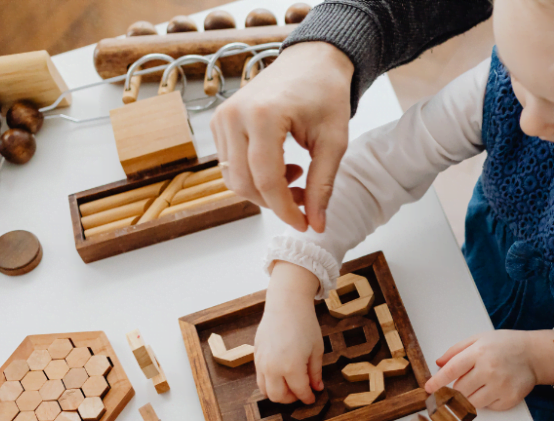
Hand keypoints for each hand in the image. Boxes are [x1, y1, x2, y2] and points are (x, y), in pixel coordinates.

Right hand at [210, 41, 353, 232]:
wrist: (311, 61)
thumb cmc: (325, 94)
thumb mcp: (334, 142)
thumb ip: (323, 185)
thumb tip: (316, 224)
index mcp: (263, 116)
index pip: (267, 180)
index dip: (285, 210)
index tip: (304, 225)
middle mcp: (234, 115)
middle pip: (244, 184)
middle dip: (274, 203)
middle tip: (305, 199)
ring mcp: (222, 118)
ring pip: (233, 178)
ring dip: (264, 191)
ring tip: (297, 176)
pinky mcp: (219, 122)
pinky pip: (230, 165)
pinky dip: (254, 176)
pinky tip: (281, 165)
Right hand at [254, 262, 323, 403]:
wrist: (286, 304)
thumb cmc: (304, 324)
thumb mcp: (316, 349)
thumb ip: (315, 372)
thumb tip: (317, 388)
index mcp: (291, 366)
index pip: (299, 391)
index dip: (308, 398)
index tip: (313, 398)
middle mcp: (273, 368)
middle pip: (279, 397)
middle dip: (291, 399)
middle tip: (301, 393)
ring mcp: (262, 363)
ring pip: (265, 391)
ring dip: (278, 393)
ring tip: (291, 386)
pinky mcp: (256, 356)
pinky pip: (260, 378)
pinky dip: (270, 383)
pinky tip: (281, 376)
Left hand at [425, 330, 553, 410]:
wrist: (534, 355)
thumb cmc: (505, 345)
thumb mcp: (479, 339)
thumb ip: (456, 351)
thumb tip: (437, 364)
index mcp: (479, 352)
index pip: (451, 370)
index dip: (437, 382)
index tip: (428, 389)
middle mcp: (490, 370)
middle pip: (459, 390)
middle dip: (453, 391)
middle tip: (454, 389)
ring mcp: (500, 387)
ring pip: (471, 403)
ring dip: (467, 398)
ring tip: (475, 387)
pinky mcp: (509, 400)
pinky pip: (487, 408)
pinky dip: (484, 402)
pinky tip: (491, 391)